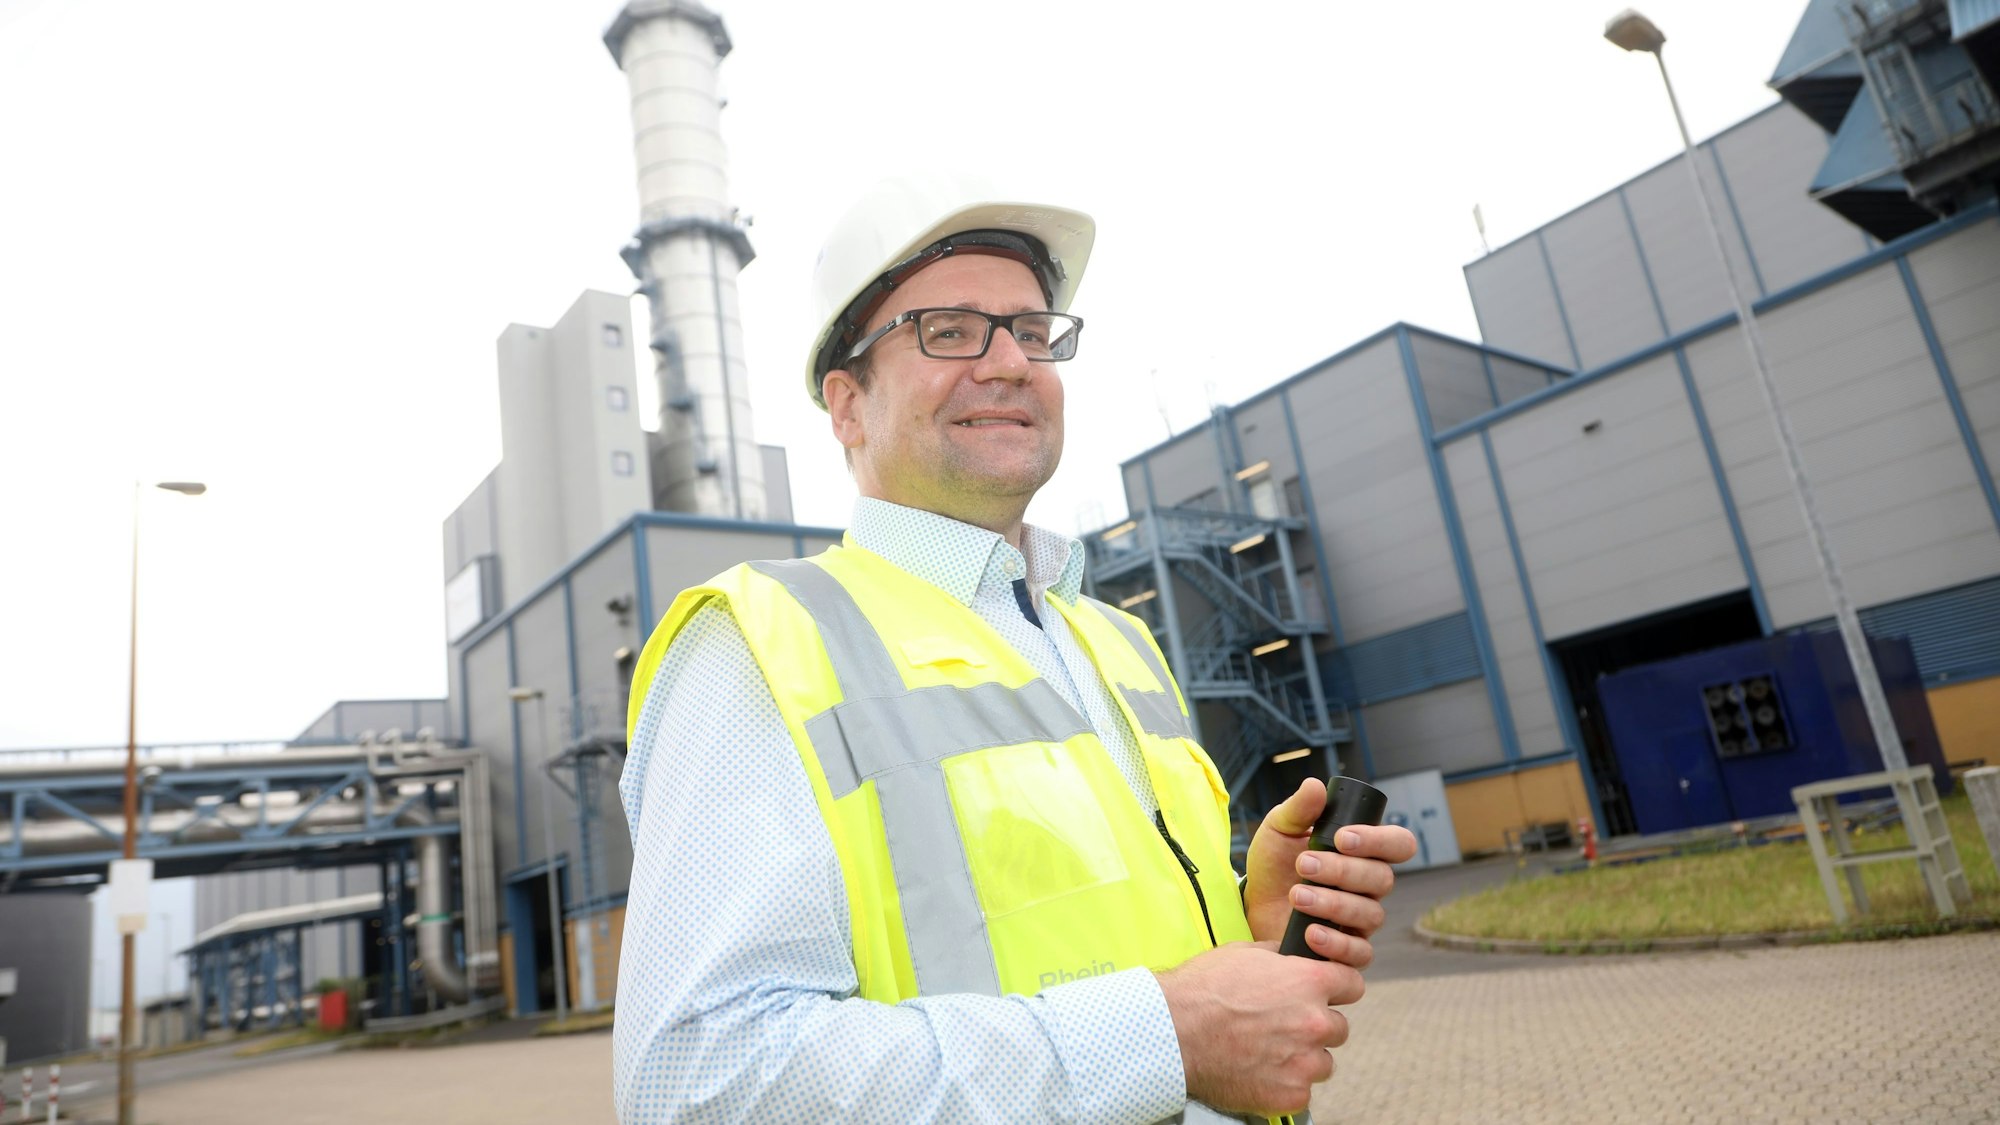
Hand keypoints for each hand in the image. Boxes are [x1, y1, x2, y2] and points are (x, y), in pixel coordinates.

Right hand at [1155, 941, 1363, 1115]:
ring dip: (1303, 1057)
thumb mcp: (1243, 953)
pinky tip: (1259, 1072)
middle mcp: (1316, 1022)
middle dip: (1315, 1026)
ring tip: (1267, 1051)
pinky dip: (1284, 1084)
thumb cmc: (1202, 991)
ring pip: (1322, 1062)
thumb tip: (1292, 956)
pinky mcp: (1291, 1095)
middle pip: (1338, 1027)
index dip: (1337, 988)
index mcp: (1310, 982)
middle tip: (1283, 1026)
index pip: (1353, 985)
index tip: (1326, 994)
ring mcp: (1305, 1062)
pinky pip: (1302, 1091)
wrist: (1173, 1032)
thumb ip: (1279, 957)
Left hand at [1242, 779, 1417, 959]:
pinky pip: (1360, 953)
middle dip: (1342, 871)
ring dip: (1333, 903)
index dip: (1380, 841)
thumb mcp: (1279, 831)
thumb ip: (1299, 810)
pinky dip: (1336, 943)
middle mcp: (1369, 887)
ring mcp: (1361, 920)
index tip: (1342, 838)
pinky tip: (1310, 933)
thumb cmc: (1274, 865)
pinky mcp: (1347, 951)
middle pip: (1383, 879)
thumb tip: (1316, 786)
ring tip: (1297, 895)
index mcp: (1363, 853)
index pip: (1399, 844)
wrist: (1252, 905)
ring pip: (1371, 914)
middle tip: (1303, 864)